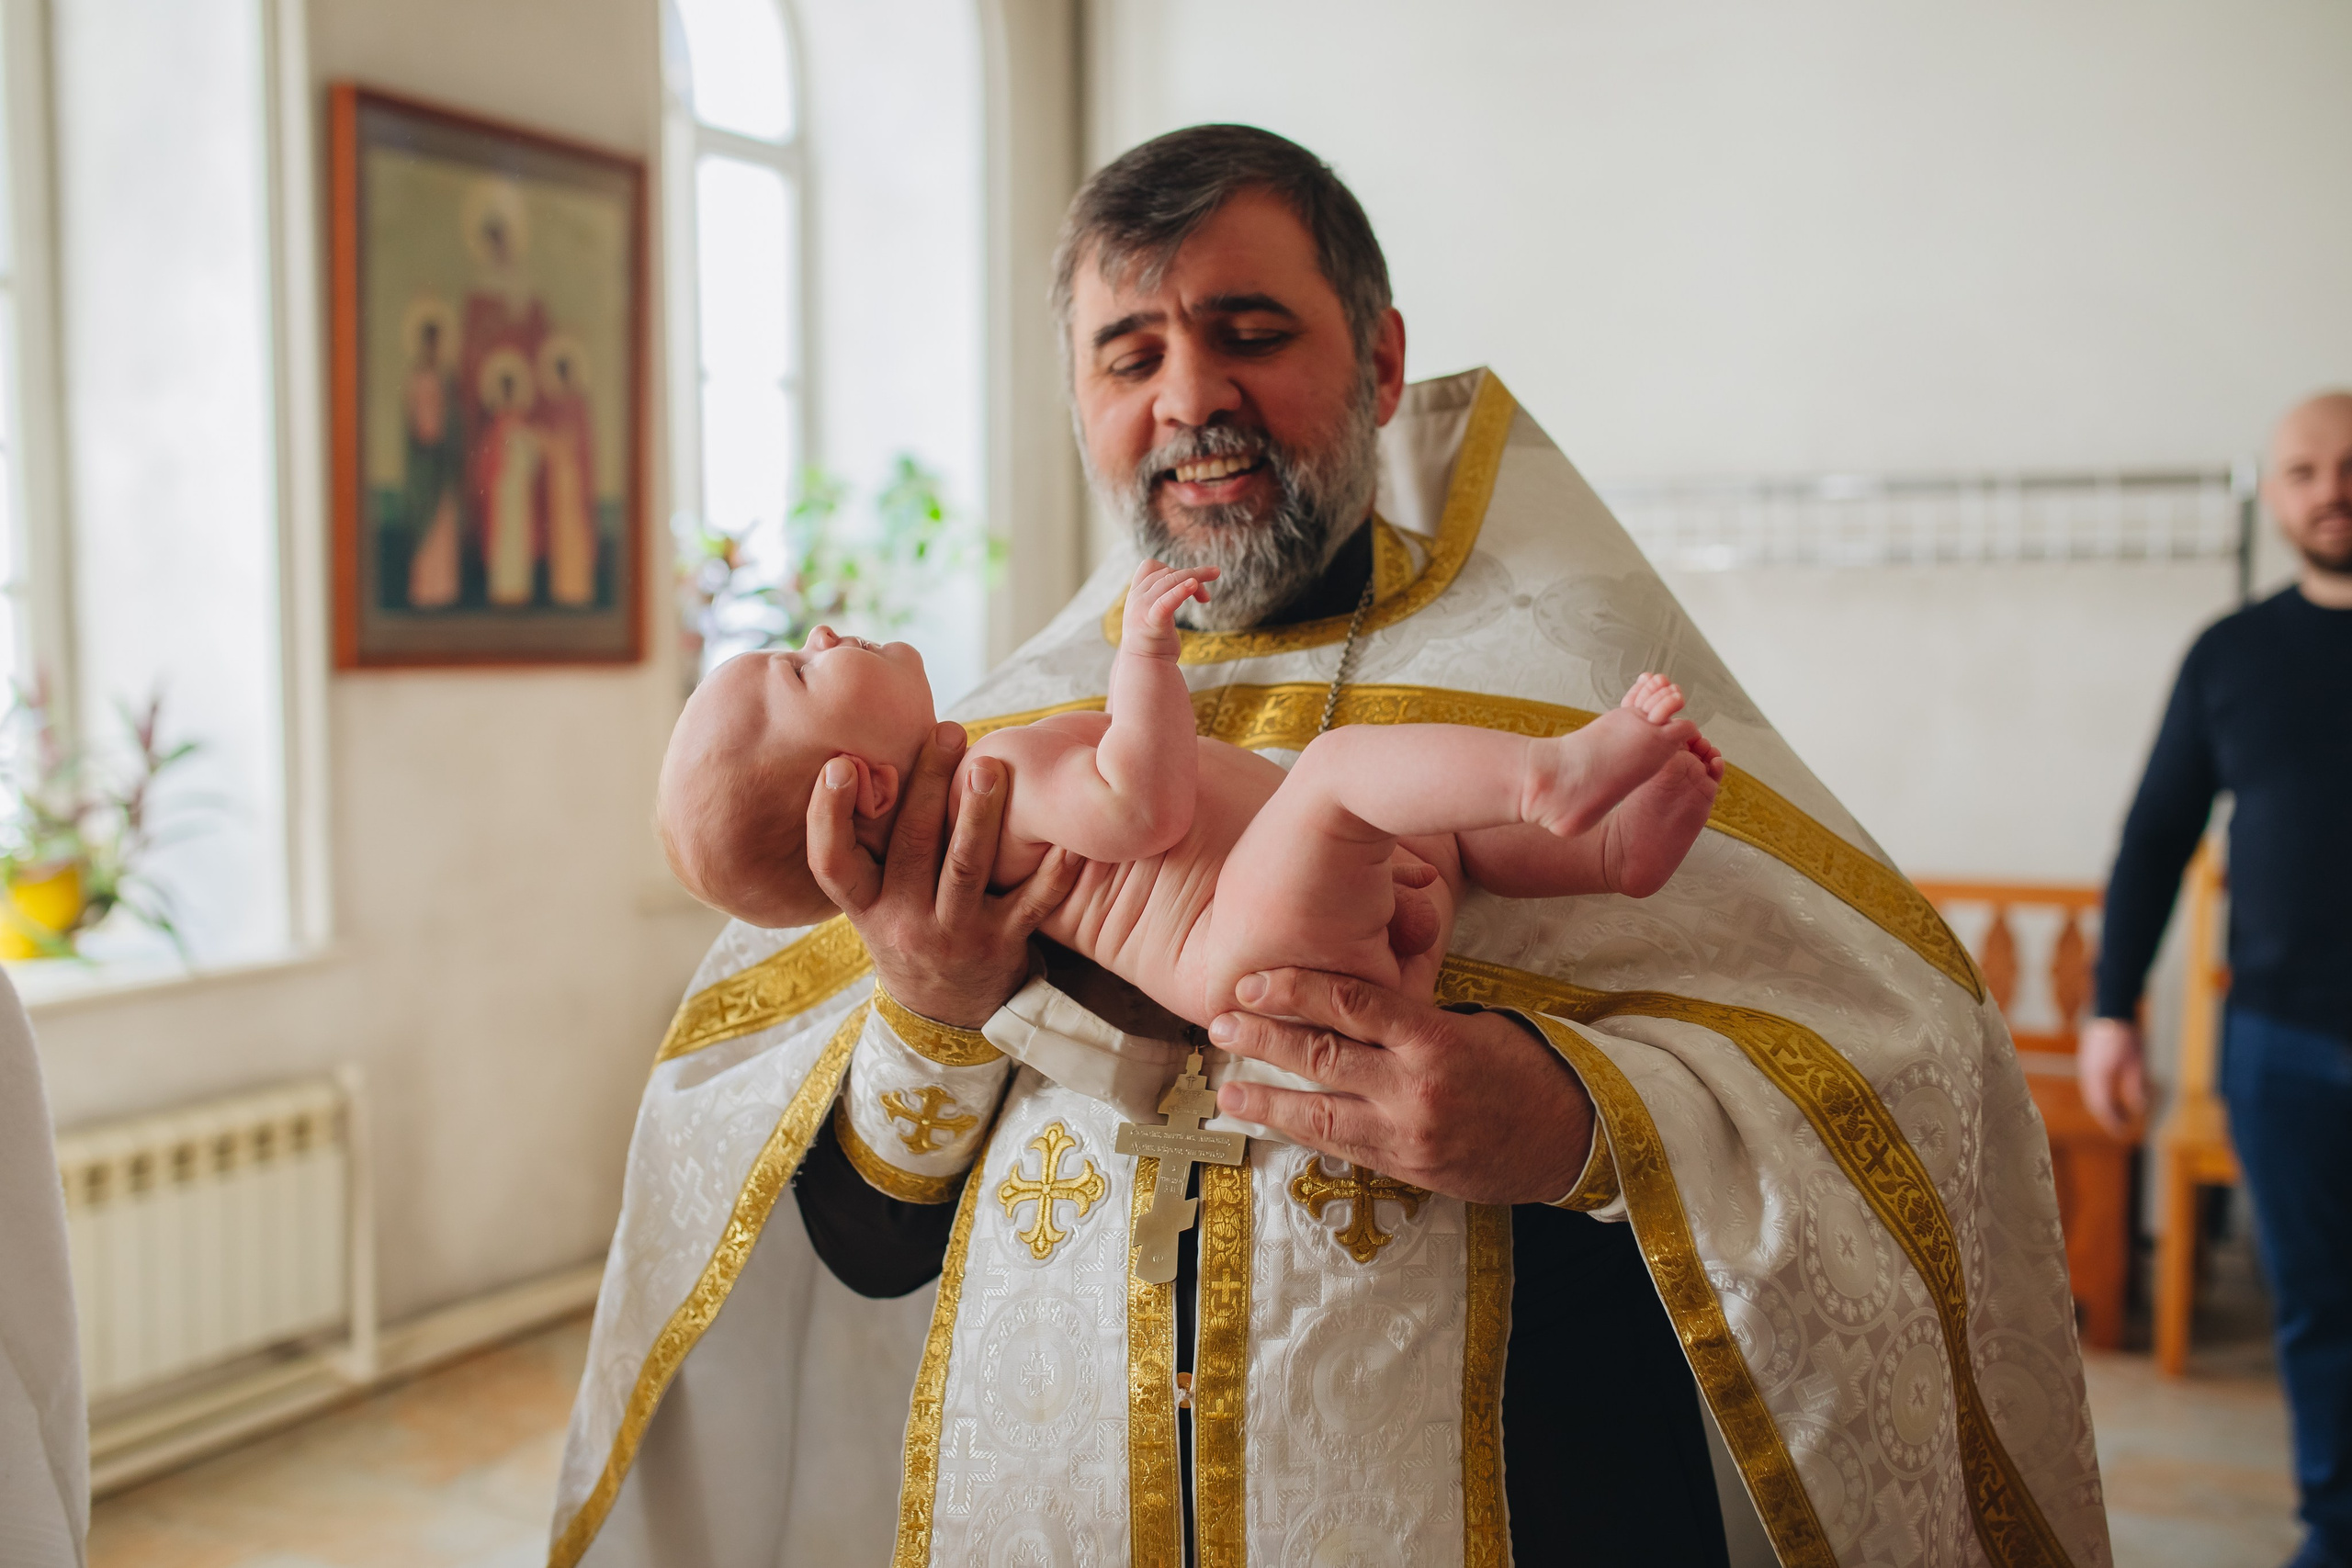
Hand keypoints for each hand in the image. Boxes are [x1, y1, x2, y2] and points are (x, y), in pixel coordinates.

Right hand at [807, 720, 1082, 1026]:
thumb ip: (877, 843)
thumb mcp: (878, 900)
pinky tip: (1065, 835)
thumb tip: (875, 753)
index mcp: (865, 906)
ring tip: (991, 766)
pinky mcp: (1002, 946)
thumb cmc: (911, 929)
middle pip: (910, 845)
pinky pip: (1031, 902)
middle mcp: (903, 921)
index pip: (831, 862)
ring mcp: (954, 935)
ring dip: (979, 815)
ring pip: (965, 868)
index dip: (828, 815)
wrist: (946, 1012)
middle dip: (928, 785)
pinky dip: (1052, 868)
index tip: (840, 765)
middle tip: (946, 732)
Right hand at [1124, 558, 1217, 658]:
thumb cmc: (1155, 642)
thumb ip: (1164, 596)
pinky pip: (1166, 602)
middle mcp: (1136, 598)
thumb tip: (1189, 582)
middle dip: (1193, 573)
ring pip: (1171, 581)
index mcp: (1136, 594)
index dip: (1172, 567)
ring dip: (1196, 575)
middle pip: (1167, 572)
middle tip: (1216, 574)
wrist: (1144, 669)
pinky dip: (1179, 591)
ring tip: (1215, 573)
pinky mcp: (1152, 621)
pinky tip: (1193, 585)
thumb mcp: (1156, 613)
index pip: (1151, 566)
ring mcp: (1142, 609)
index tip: (1192, 581)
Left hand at [1208, 968, 1595, 1204]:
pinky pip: (1343, 1148)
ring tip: (1227, 1088)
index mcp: (1434, 1039)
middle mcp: (1414, 1088)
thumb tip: (1345, 1008)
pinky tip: (1274, 1123)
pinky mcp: (1407, 1170)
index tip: (1253, 981)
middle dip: (1263, 1040)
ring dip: (1266, 1100)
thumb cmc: (1524, 1068)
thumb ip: (1409, 1023)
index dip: (1295, 988)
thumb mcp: (1472, 1026)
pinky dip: (1304, 1133)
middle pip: (1322, 1057)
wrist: (1573, 1136)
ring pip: (1320, 1114)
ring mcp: (1407, 1135)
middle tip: (1219, 1022)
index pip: (1351, 1002)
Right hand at [2079, 1017, 2147, 1136]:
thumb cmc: (2127, 1037)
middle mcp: (2088, 1074)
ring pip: (2091, 1094)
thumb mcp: (2137, 1063)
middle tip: (2120, 1128)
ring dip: (2103, 1107)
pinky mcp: (2086, 1061)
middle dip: (2107, 1117)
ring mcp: (2085, 1067)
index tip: (2122, 1133)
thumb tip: (2139, 1109)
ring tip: (2119, 1115)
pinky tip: (2111, 1097)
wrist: (2111, 1013)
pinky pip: (2090, 1085)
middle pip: (2094, 1103)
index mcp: (2101, 1076)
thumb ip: (2136, 1087)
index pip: (2103, 1106)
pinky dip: (2099, 1095)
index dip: (2112, 1122)